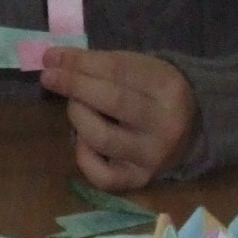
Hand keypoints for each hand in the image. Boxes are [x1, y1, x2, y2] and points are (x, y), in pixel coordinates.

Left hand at [38, 46, 198, 189]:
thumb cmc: (152, 93)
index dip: (81, 63)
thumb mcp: (137, 69)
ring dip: (78, 117)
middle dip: (75, 86)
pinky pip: (102, 175)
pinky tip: (83, 141)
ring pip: (103, 138)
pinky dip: (83, 156)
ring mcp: (153, 156)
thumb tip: (52, 59)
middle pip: (113, 102)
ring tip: (75, 106)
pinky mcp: (140, 180)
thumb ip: (98, 62)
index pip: (119, 71)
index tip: (52, 57)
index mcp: (168, 88)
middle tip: (49, 77)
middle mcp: (165, 125)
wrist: (188, 132)